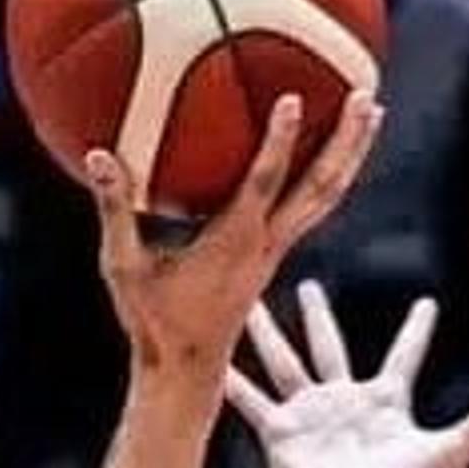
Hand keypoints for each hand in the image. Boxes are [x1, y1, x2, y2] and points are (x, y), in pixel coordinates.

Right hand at [82, 90, 385, 376]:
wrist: (187, 373)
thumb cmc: (153, 324)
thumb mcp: (123, 267)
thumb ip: (115, 210)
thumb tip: (98, 155)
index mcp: (234, 242)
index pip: (264, 184)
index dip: (280, 142)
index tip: (294, 98)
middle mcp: (266, 243)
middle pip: (321, 187)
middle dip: (346, 141)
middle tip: (366, 94)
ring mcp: (275, 250)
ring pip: (326, 196)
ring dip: (351, 153)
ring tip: (369, 108)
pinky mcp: (274, 255)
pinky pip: (311, 207)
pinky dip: (329, 174)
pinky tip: (333, 149)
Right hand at [224, 285, 468, 467]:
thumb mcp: (447, 451)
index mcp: (386, 402)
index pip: (403, 356)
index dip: (416, 331)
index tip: (428, 304)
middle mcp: (345, 403)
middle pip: (328, 348)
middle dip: (317, 318)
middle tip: (305, 287)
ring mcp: (311, 416)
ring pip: (284, 363)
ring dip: (266, 334)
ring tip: (249, 303)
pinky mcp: (281, 433)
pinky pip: (252, 400)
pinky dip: (233, 380)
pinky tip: (214, 357)